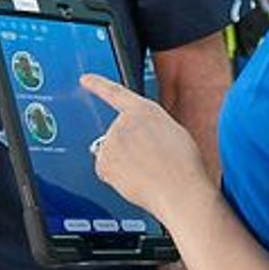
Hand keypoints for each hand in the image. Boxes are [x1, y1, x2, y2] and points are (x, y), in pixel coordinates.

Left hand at [80, 73, 210, 221]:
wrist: (180, 190)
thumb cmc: (184, 167)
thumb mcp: (173, 133)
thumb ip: (150, 129)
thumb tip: (139, 141)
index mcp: (145, 110)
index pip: (115, 93)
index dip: (98, 85)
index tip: (84, 79)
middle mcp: (124, 121)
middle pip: (117, 137)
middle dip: (129, 151)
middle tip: (151, 163)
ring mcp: (112, 140)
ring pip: (111, 156)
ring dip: (124, 166)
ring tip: (148, 173)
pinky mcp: (103, 160)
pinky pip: (106, 171)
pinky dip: (116, 179)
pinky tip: (136, 181)